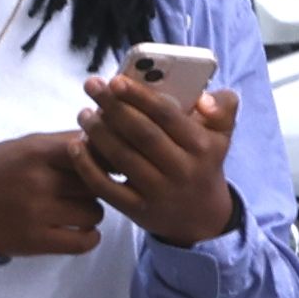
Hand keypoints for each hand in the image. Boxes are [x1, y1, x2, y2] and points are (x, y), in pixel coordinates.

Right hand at [0, 131, 106, 257]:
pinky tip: (80, 230)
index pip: (90, 149)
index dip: (103, 158)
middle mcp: (38, 180)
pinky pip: (83, 242)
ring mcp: (37, 212)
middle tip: (83, 189)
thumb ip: (64, 144)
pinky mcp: (35, 241)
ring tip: (75, 209)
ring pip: (94, 212)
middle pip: (95, 182)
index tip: (105, 164)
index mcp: (36, 151)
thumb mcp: (26, 146)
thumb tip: (106, 141)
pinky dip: (89, 237)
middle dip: (95, 185)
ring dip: (90, 212)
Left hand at [77, 73, 238, 247]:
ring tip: (84, 113)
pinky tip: (76, 146)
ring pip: (122, 157)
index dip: (140, 96)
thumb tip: (203, 98)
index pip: (168, 116)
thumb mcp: (222, 135)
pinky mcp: (138, 210)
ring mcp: (159, 192)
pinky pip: (106, 187)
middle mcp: (182, 170)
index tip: (116, 80)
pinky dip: (87, 166)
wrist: (202, 217)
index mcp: (202, 147)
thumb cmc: (204, 163)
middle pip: (142, 134)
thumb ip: (222, 107)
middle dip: (113, 107)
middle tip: (92, 86)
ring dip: (98, 132)